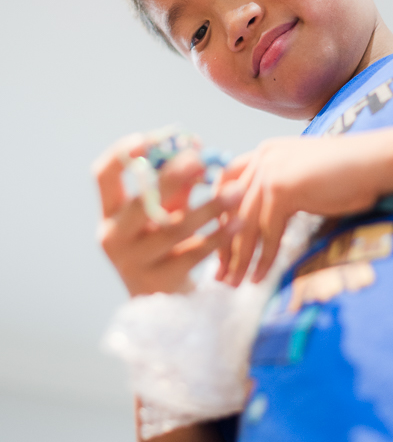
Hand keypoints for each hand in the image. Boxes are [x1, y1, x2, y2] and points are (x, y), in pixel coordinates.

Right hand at [93, 133, 233, 296]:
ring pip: (174, 229)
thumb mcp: (165, 212)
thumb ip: (177, 183)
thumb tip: (197, 148)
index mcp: (110, 213)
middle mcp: (114, 237)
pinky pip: (194, 253)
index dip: (123, 153)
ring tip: (237, 191)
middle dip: (172, 177)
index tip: (149, 138)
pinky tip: (239, 222)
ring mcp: (134, 262)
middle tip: (200, 159)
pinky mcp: (161, 282)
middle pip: (140, 202)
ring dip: (210, 206)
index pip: (104, 175)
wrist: (163, 303)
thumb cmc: (165, 245)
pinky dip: (219, 235)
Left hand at [216, 134, 385, 285]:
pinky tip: (259, 277)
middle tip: (218, 272)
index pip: (227, 184)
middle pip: (231, 208)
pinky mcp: (282, 188)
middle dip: (223, 244)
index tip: (220, 242)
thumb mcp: (305, 177)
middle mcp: (262, 158)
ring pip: (246, 224)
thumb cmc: (349, 174)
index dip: (220, 215)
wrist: (375, 163)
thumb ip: (283, 189)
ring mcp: (270, 171)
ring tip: (234, 282)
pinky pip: (267, 232)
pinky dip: (263, 258)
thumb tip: (268, 219)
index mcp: (264, 152)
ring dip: (239, 258)